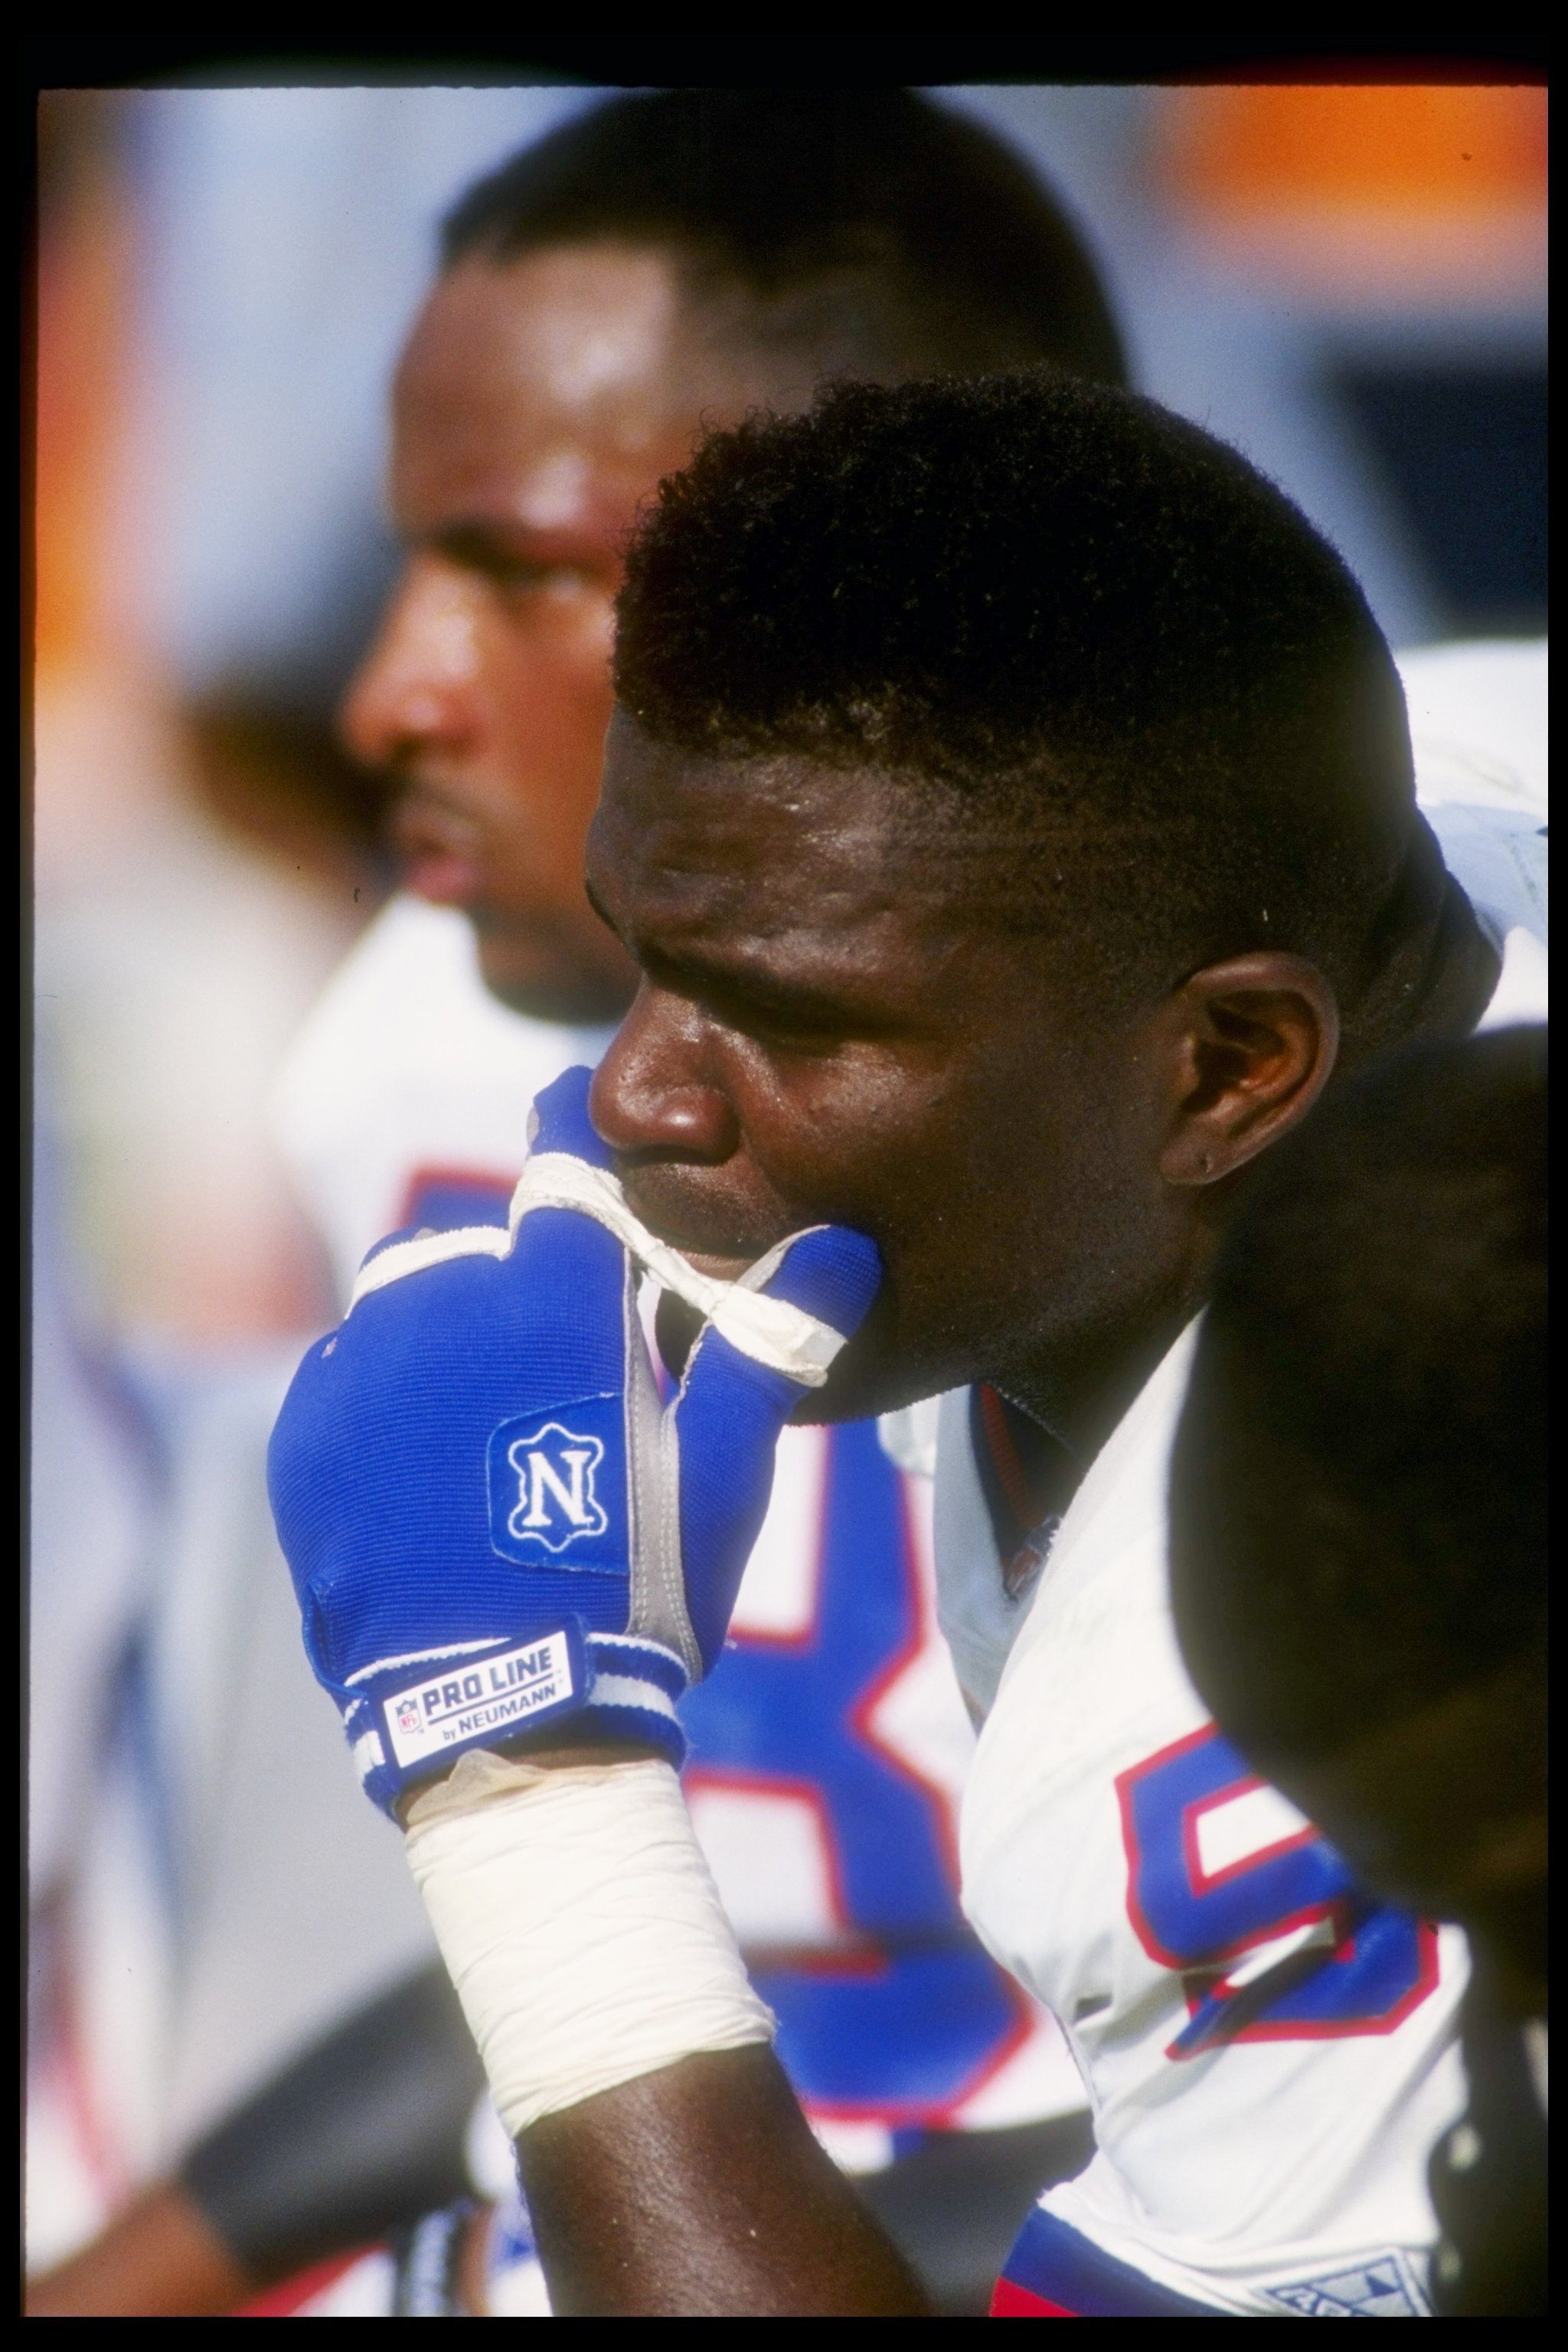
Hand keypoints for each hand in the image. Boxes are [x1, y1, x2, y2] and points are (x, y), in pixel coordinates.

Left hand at [268, 1067, 879, 1813]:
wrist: (503, 1714)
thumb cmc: (638, 1586)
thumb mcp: (724, 1470)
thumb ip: (771, 1343)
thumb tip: (843, 1245)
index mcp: (559, 1301)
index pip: (563, 1167)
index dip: (570, 1129)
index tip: (561, 1100)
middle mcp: (449, 1306)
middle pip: (484, 1253)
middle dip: (518, 1291)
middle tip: (551, 1380)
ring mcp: (365, 1368)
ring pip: (406, 1305)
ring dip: (445, 1339)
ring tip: (480, 1426)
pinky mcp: (305, 1432)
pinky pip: (343, 1375)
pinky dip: (382, 1400)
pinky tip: (418, 1468)